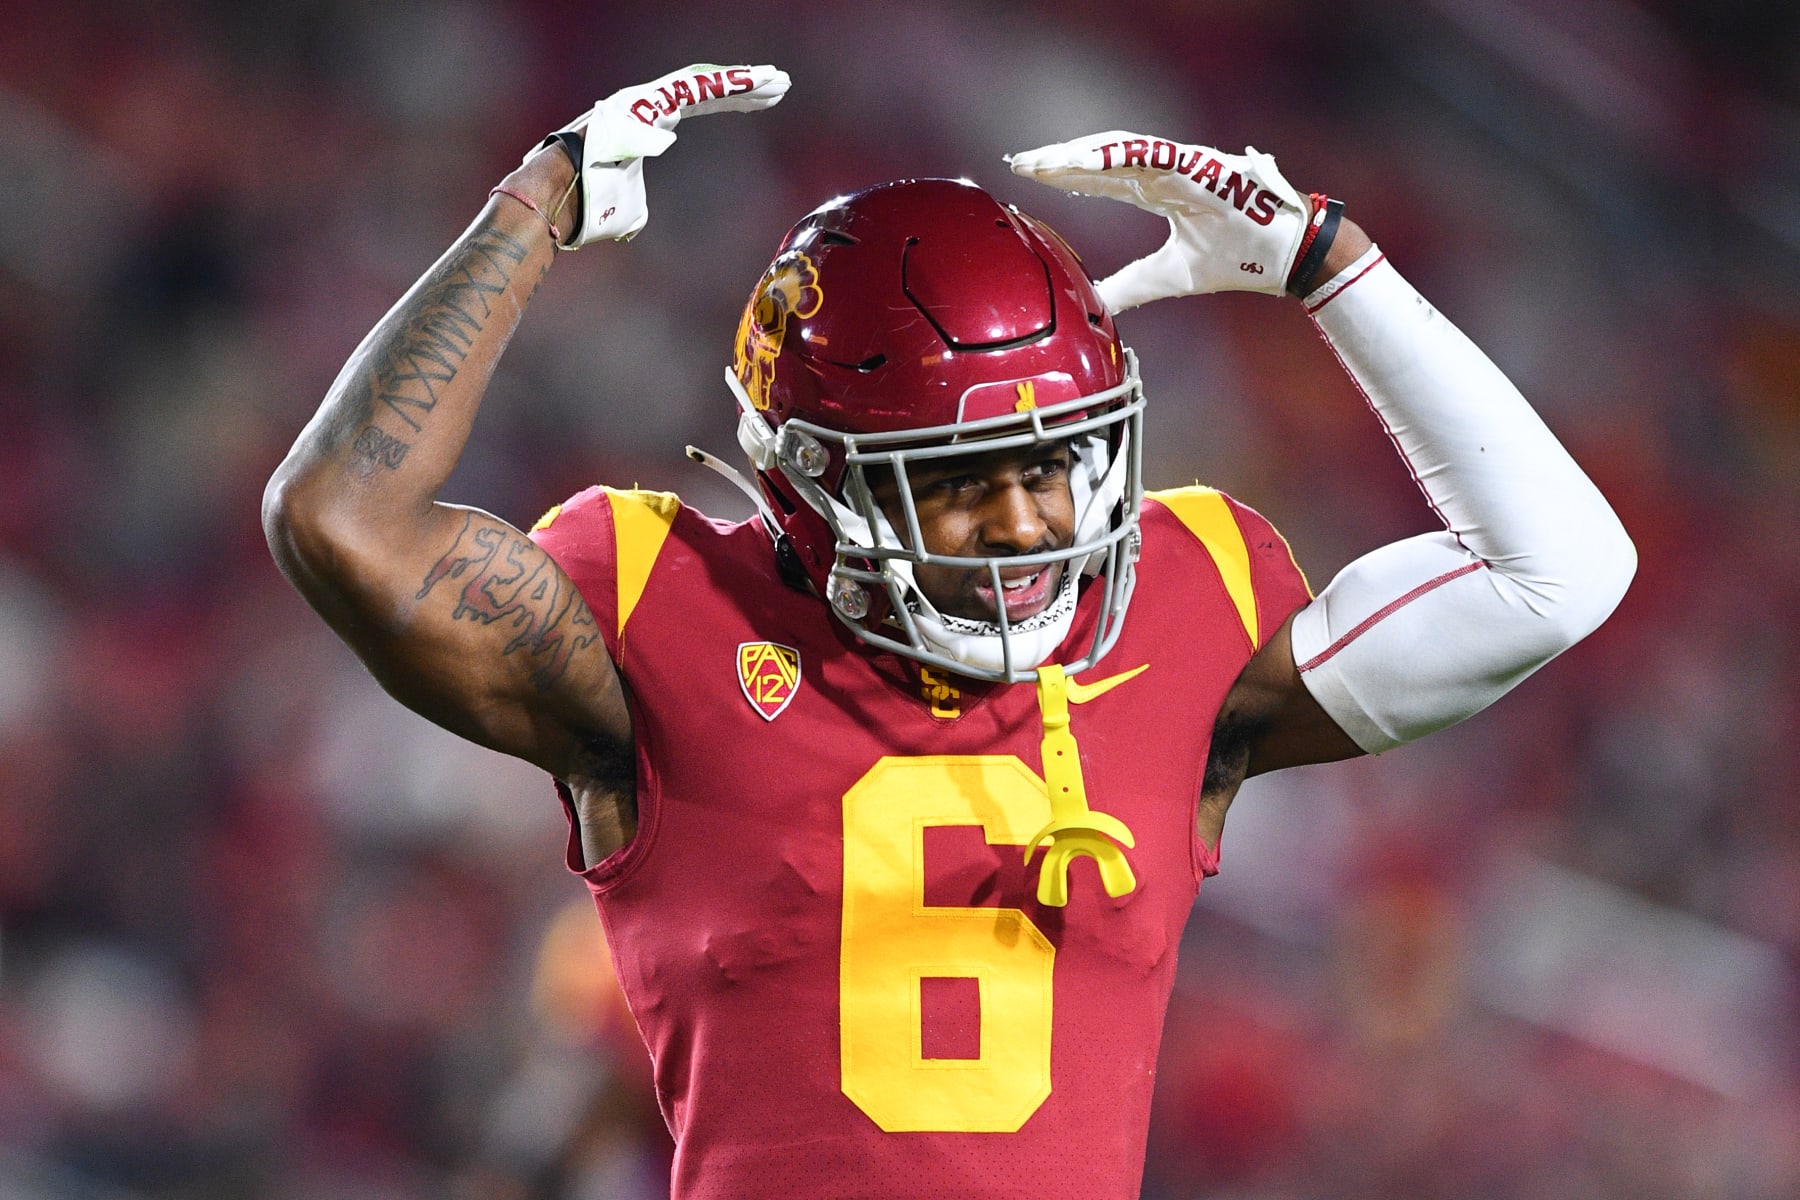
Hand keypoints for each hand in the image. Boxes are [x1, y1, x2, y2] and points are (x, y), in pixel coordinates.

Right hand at [541, 64, 790, 245]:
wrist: (560, 194)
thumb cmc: (587, 205)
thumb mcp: (625, 209)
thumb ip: (638, 208)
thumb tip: (635, 228)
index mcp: (649, 122)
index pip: (700, 104)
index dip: (733, 101)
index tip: (763, 100)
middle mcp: (650, 104)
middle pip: (708, 89)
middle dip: (746, 86)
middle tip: (782, 84)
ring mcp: (647, 100)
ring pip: (704, 83)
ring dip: (742, 82)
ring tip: (776, 81)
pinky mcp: (646, 103)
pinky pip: (693, 90)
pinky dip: (723, 87)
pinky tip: (751, 83)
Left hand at [1008, 131, 1308, 309]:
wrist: (1287, 257)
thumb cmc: (1239, 258)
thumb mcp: (1168, 277)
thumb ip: (1129, 286)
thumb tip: (1093, 303)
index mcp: (1159, 191)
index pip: (1101, 179)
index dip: (1065, 177)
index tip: (1027, 177)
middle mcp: (1166, 172)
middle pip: (1102, 159)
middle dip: (1059, 160)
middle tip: (1019, 162)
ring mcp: (1183, 164)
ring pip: (1120, 150)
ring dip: (1079, 153)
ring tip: (1042, 160)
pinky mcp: (1200, 166)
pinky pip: (1152, 155)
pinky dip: (1116, 156)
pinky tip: (1082, 160)